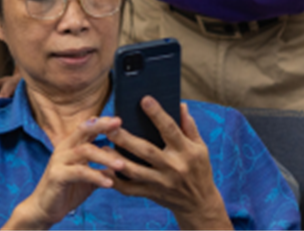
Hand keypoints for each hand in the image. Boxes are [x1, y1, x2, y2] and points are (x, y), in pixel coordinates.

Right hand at [4, 117, 126, 229]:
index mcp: (71, 146)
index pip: (87, 128)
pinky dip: (96, 176)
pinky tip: (109, 183)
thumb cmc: (67, 190)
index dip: (102, 122)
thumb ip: (101, 167)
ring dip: (105, 157)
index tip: (118, 120)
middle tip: (119, 124)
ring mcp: (58, 161)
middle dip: (101, 126)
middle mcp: (64, 149)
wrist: (44, 209)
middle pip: (83, 131)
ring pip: (84, 151)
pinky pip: (80, 172)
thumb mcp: (87, 177)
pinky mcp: (57, 175)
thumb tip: (121, 162)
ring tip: (121, 165)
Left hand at [107, 98, 231, 228]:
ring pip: (135, 171)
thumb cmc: (199, 169)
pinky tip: (104, 171)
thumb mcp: (200, 147)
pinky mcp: (152, 194)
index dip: (157, 114)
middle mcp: (173, 167)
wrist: (200, 204)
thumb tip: (180, 104)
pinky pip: (131, 189)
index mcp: (186, 151)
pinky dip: (116, 182)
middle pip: (147, 151)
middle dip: (127, 139)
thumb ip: (189, 126)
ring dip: (117, 160)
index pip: (170, 129)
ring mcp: (161, 182)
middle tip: (110, 127)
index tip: (144, 100)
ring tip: (103, 148)